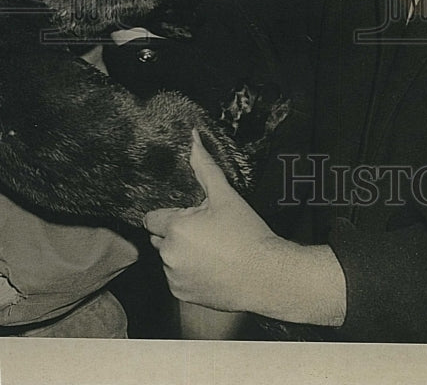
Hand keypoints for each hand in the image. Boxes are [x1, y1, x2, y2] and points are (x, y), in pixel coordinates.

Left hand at [145, 131, 346, 324]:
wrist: (265, 275)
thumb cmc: (247, 233)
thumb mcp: (226, 196)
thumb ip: (204, 167)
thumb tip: (193, 138)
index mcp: (176, 228)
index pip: (153, 218)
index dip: (174, 215)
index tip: (194, 218)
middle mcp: (168, 255)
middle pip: (161, 238)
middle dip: (177, 233)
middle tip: (208, 232)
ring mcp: (173, 277)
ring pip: (169, 257)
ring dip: (182, 253)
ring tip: (213, 251)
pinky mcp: (181, 294)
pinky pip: (176, 278)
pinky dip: (188, 272)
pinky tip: (212, 267)